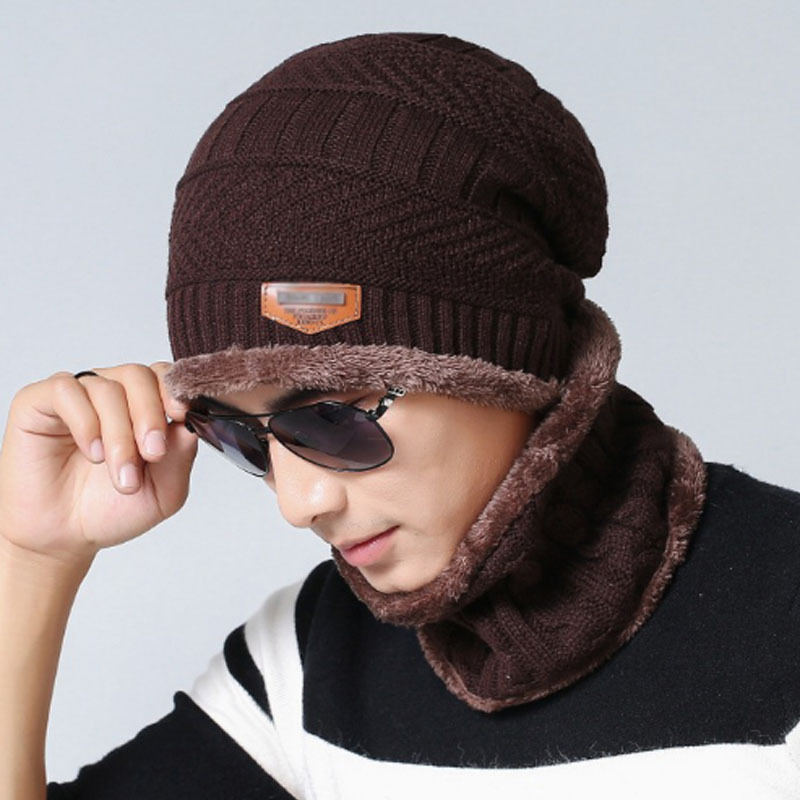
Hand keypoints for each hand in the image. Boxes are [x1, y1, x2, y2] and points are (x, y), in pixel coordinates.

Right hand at [0, 362, 197, 565]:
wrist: (67, 537)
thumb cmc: (113, 509)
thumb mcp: (164, 491)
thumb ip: (181, 456)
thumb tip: (192, 423)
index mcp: (145, 407)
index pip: (165, 376)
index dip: (176, 390)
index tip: (182, 414)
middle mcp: (113, 394)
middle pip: (138, 375)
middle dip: (150, 415)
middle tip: (153, 453)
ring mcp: (77, 396)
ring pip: (107, 387)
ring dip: (119, 433)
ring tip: (121, 473)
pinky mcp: (39, 402)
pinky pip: (66, 390)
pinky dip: (85, 422)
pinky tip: (92, 452)